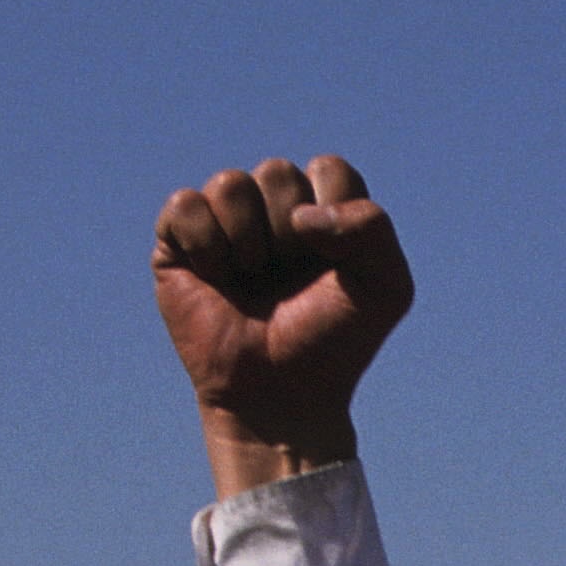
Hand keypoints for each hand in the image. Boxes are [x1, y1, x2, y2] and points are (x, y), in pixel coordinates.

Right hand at [153, 154, 412, 494]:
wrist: (282, 395)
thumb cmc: (333, 343)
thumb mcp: (386, 288)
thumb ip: (372, 228)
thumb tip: (301, 214)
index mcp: (323, 209)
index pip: (327, 169)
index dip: (333, 218)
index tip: (335, 266)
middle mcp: (272, 209)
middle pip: (277, 173)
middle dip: (289, 234)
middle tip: (289, 280)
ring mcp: (225, 223)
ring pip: (230, 184)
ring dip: (249, 241)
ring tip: (253, 280)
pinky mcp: (178, 242)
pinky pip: (186, 205)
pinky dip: (206, 245)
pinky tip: (216, 279)